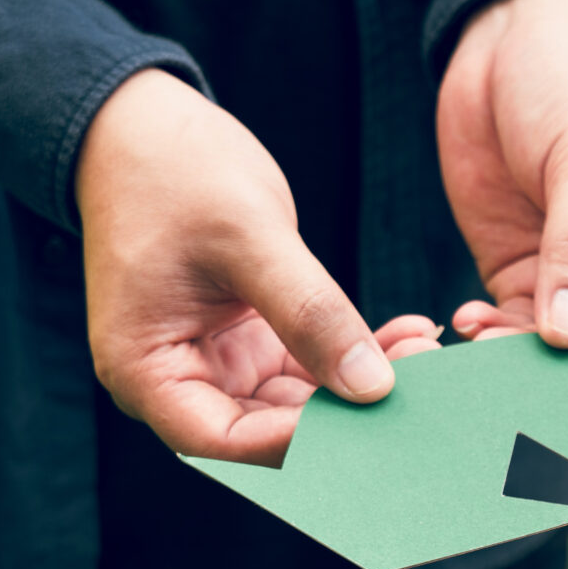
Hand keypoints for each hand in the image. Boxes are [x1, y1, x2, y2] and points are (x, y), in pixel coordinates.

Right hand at [78, 69, 441, 463]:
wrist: (145, 126)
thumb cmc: (172, 171)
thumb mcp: (247, 236)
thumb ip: (310, 312)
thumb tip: (372, 387)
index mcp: (146, 372)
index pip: (227, 441)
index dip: (301, 442)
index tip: (372, 414)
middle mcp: (179, 383)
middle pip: (269, 433)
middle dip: (344, 416)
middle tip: (419, 384)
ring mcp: (218, 365)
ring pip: (300, 406)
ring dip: (360, 387)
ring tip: (422, 352)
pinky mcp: (251, 344)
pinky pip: (310, 370)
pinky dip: (355, 356)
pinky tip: (405, 334)